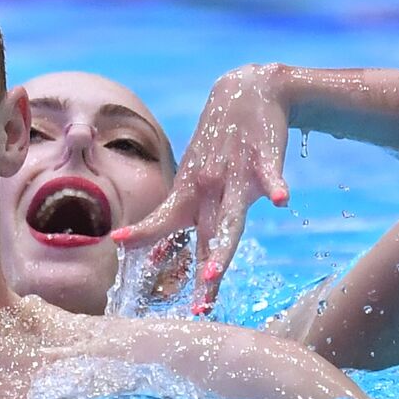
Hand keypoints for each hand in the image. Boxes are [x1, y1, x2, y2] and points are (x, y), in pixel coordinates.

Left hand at [112, 63, 291, 313]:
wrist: (248, 90)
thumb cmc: (218, 143)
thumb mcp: (193, 177)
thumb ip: (179, 215)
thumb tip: (152, 252)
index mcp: (189, 192)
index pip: (164, 220)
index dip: (143, 233)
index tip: (119, 245)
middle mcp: (208, 187)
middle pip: (204, 236)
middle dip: (200, 271)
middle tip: (197, 308)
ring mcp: (236, 173)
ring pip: (231, 216)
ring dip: (223, 245)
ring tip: (215, 273)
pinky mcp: (264, 157)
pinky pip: (270, 175)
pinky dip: (274, 185)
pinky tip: (279, 199)